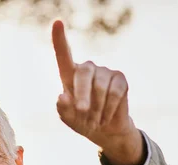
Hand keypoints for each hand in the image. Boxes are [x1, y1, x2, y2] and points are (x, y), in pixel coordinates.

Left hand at [52, 20, 144, 164]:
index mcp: (70, 75)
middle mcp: (88, 68)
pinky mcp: (120, 79)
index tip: (57, 23)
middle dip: (82, 95)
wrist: (104, 130)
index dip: (59, 39)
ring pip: (100, 86)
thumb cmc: (82, 120)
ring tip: (94, 120)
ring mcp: (105, 71)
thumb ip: (63, 109)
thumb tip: (62, 97)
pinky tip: (106, 116)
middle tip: (82, 112)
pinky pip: (115, 93)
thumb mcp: (68, 118)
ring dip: (96, 108)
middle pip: (83, 73)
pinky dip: (109, 108)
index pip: (63, 54)